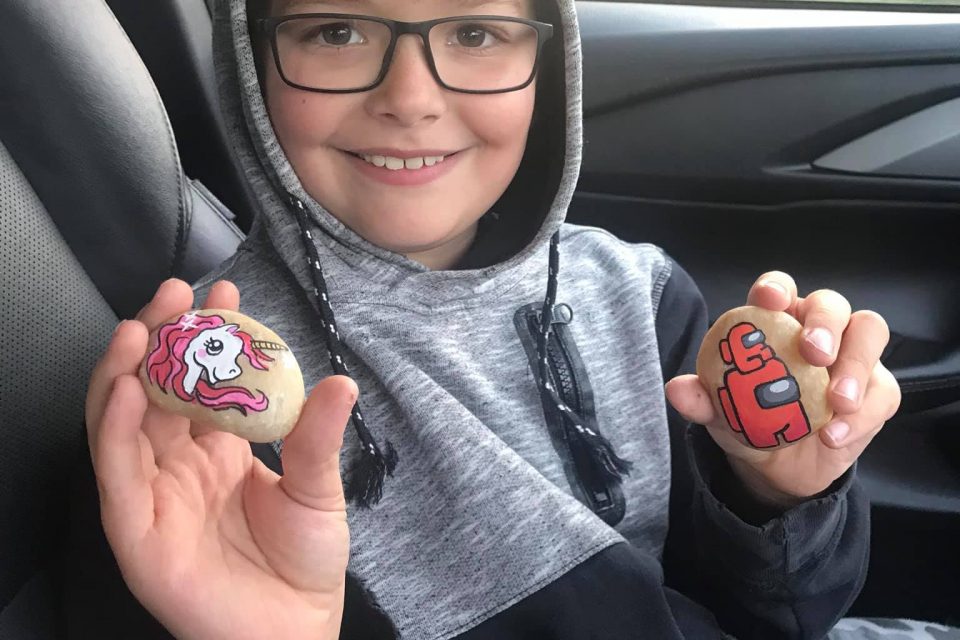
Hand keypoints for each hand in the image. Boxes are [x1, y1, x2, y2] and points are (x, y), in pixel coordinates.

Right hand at [85, 279, 352, 639]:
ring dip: (124, 370)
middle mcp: (177, 464)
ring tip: (142, 325)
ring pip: (121, 420)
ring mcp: (152, 494)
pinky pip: (116, 471)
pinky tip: (127, 387)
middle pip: (153, 388)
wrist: (295, 627)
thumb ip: (316, 437)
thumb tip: (340, 382)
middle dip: (160, 337)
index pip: (198, 380)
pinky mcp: (135, 529)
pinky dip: (114, 428)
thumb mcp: (318, 488)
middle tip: (175, 293)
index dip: (206, 335)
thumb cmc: (304, 562)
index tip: (224, 291)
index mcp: (217, 450)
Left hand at [665, 271, 900, 507]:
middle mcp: (817, 330)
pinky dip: (862, 414)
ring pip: (868, 333)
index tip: (768, 301)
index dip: (776, 288)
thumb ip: (702, 400)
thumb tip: (678, 390)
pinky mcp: (876, 390)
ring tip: (837, 401)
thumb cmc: (750, 422)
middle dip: (825, 323)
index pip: (779, 290)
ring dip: (855, 365)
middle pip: (831, 304)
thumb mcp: (720, 414)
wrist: (778, 468)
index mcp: (775, 323)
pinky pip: (881, 391)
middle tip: (814, 354)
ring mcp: (851, 356)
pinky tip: (835, 436)